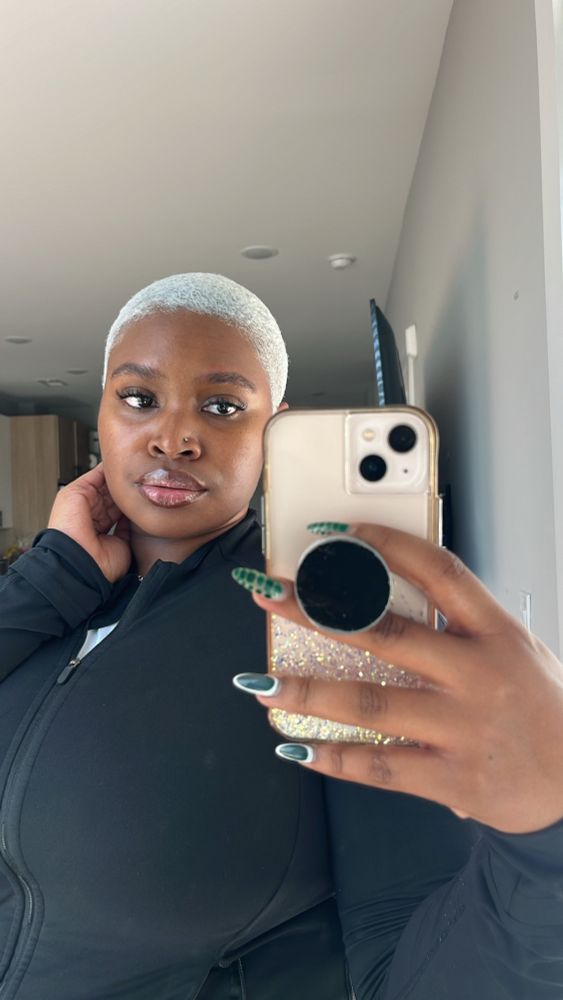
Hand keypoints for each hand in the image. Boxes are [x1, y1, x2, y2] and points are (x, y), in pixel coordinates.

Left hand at [48, 462, 130, 581]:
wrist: (76, 557)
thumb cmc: (68, 527)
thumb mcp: (74, 492)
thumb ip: (93, 478)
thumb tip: (108, 467)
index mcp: (81, 508)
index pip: (100, 488)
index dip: (111, 478)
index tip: (124, 467)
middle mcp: (95, 520)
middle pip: (114, 499)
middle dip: (122, 489)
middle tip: (134, 478)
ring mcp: (109, 532)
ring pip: (124, 512)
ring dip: (130, 503)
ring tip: (138, 491)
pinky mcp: (122, 544)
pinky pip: (132, 529)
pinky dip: (136, 520)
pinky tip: (139, 509)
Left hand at [236, 524, 562, 834]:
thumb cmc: (544, 709)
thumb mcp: (518, 649)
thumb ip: (463, 625)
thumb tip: (391, 600)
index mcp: (497, 633)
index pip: (439, 573)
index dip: (388, 547)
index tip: (341, 534)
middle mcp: (478, 675)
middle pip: (385, 633)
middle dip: (318, 612)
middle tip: (270, 596)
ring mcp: (463, 728)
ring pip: (371, 704)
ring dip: (309, 694)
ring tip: (263, 686)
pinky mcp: (453, 778)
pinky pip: (382, 768)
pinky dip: (335, 758)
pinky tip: (299, 748)